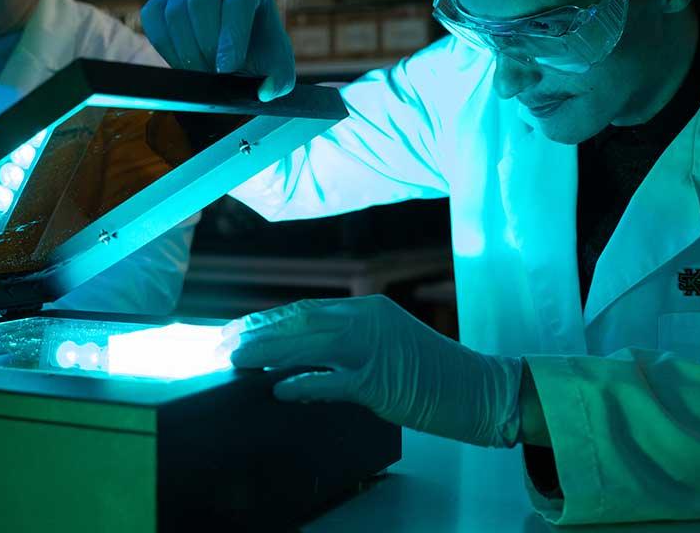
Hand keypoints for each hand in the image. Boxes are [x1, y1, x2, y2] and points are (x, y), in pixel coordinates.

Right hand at [141, 0, 295, 100]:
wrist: (235, 45)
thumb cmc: (257, 51)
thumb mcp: (278, 68)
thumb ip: (278, 82)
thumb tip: (264, 91)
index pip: (237, 2)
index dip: (230, 38)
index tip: (226, 69)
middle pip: (201, 2)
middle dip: (205, 47)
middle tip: (214, 75)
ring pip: (175, 12)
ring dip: (186, 51)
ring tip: (202, 71)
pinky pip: (154, 20)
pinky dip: (166, 48)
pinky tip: (184, 62)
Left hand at [222, 296, 523, 447]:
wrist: (478, 390)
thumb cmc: (431, 373)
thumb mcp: (384, 347)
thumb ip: (343, 348)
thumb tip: (294, 361)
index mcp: (366, 310)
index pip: (304, 310)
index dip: (265, 320)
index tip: (234, 329)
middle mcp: (367, 321)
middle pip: (299, 321)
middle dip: (256, 333)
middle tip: (220, 344)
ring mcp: (374, 350)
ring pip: (308, 345)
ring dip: (268, 353)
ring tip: (235, 361)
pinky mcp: (381, 382)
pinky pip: (332, 381)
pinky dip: (303, 383)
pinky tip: (279, 388)